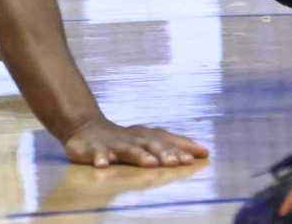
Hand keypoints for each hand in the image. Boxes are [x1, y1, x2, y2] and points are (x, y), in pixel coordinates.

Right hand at [60, 116, 208, 169]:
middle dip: (165, 152)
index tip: (203, 153)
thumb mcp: (148, 140)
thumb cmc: (125, 139)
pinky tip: (104, 165)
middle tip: (178, 162)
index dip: (184, 145)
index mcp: (146, 135)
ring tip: (150, 163)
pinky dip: (100, 158)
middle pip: (150, 144)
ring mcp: (112, 143)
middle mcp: (132, 137)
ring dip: (139, 154)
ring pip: (127, 148)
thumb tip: (205, 151)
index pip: (168, 138)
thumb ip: (173, 145)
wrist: (86, 128)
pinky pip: (96, 153)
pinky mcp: (92, 148)